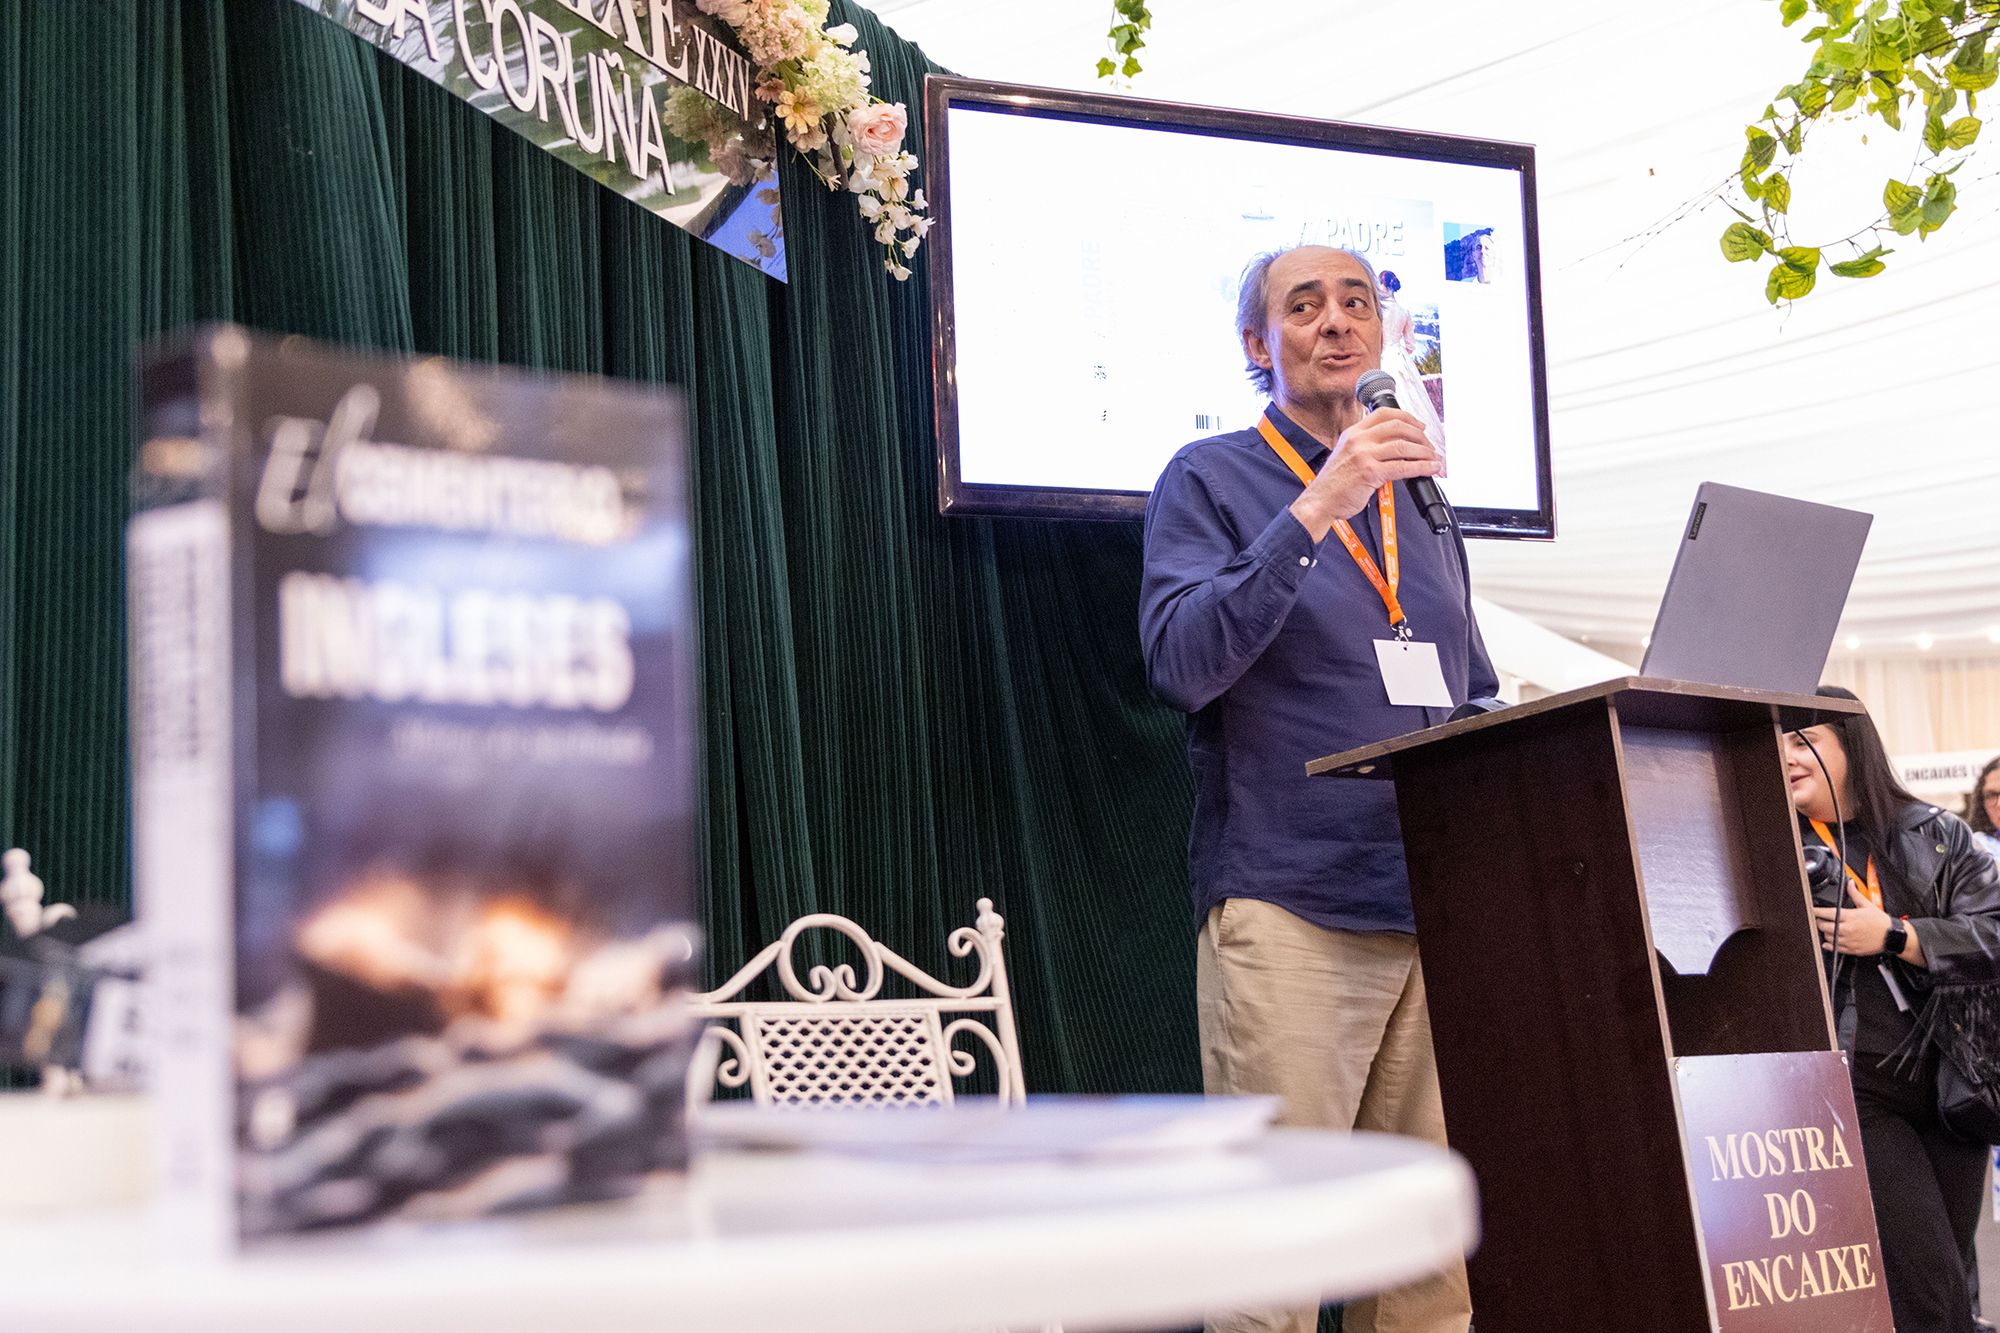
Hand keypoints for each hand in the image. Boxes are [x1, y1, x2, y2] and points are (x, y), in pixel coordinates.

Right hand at [1288, 408, 1442, 541]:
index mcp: (1353, 433)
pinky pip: (1403, 467)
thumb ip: (1366, 446)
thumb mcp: (1347, 455)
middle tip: (1429, 446)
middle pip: (1398, 427)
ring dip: (1424, 452)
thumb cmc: (1335, 484)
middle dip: (1420, 436)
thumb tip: (1395, 447)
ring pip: (1404, 447)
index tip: (1419, 425)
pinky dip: (1421, 467)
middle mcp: (1358, 440)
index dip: (1407, 417)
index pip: (1384, 414)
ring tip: (1434, 458)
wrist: (1320, 501)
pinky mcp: (1370, 472)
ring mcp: (1364, 455)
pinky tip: (1430, 469)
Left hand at [1812, 884, 1900, 956]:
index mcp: (1849, 917)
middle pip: (1822, 926)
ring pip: (1827, 936)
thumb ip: (1855, 894)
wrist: (1891, 936)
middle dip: (1818, 921)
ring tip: (1828, 928)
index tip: (1811, 910)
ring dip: (1825, 932)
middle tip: (1819, 919)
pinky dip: (1829, 944)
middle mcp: (1846, 929)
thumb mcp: (1867, 905)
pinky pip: (1833, 948)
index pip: (1826, 913)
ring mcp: (1848, 940)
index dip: (1815, 911)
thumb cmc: (1880, 922)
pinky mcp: (1850, 949)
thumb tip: (1850, 883)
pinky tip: (1830, 940)